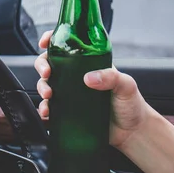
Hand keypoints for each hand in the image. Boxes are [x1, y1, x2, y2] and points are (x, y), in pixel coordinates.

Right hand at [34, 30, 152, 148]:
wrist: (131, 131)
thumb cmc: (131, 105)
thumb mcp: (126, 85)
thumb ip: (111, 78)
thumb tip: (89, 77)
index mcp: (88, 64)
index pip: (67, 47)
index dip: (53, 40)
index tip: (45, 42)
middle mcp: (75, 78)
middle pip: (50, 64)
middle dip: (42, 66)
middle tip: (47, 73)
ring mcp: (69, 95)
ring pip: (46, 86)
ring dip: (41, 88)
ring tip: (49, 96)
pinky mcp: (66, 113)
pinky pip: (49, 109)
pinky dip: (43, 110)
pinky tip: (46, 113)